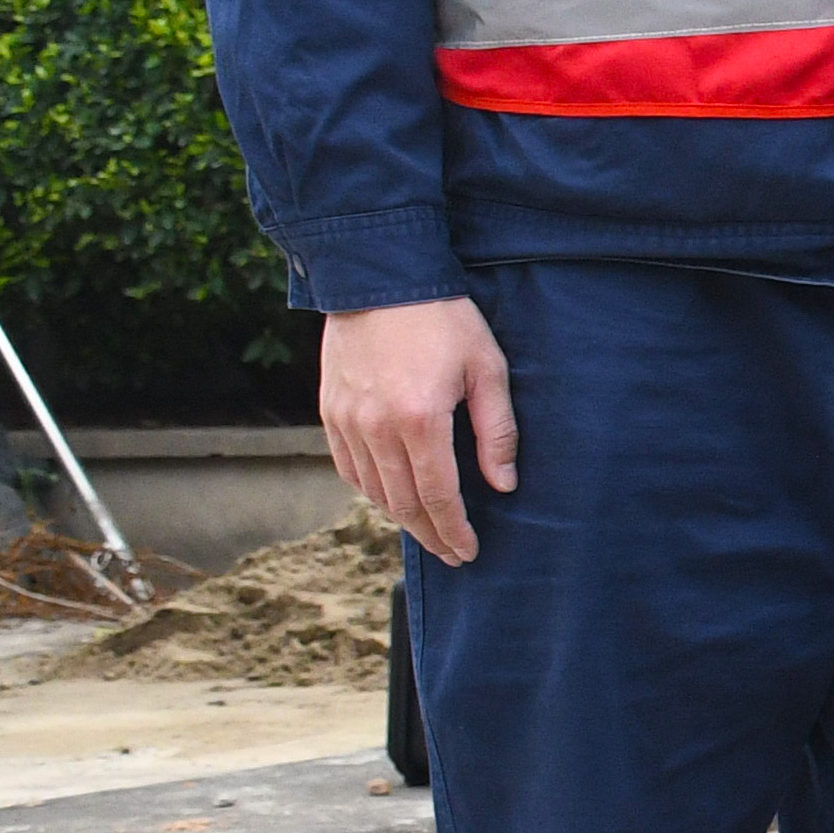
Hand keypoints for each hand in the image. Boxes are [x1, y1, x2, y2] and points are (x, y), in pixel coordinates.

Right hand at [322, 296, 513, 565]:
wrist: (380, 278)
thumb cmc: (444, 319)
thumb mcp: (487, 368)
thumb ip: (497, 431)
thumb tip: (503, 485)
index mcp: (420, 420)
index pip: (439, 497)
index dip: (454, 530)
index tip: (469, 551)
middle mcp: (376, 428)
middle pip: (403, 503)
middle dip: (431, 535)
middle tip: (452, 554)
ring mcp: (347, 420)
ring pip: (373, 490)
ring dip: (401, 517)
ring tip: (428, 530)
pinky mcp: (330, 410)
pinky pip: (348, 467)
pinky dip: (371, 491)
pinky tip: (391, 497)